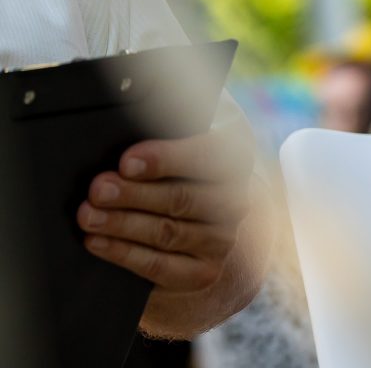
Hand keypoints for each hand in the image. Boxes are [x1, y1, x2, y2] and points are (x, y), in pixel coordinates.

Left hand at [79, 124, 254, 305]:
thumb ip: (164, 144)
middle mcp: (236, 201)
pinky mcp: (203, 272)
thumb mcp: (179, 153)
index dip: (166, 159)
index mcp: (234, 160)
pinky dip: (124, 253)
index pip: (208, 157)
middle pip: (182, 199)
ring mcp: (222, 239)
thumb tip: (126, 150)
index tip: (127, 161)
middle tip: (98, 189)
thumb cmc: (178, 176)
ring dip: (122, 223)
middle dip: (134, 194)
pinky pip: (159, 265)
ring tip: (88, 215)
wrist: (203, 227)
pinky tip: (97, 242)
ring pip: (167, 232)